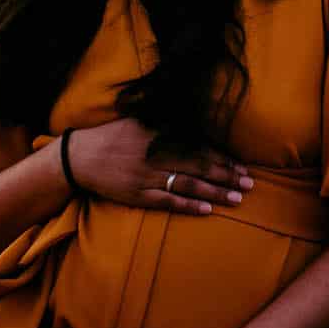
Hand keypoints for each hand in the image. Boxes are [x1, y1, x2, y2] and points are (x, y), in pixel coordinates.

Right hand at [63, 118, 250, 215]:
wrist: (79, 157)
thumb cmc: (112, 137)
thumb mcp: (139, 120)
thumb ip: (166, 121)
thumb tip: (194, 118)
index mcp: (159, 135)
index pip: (198, 147)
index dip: (222, 158)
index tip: (242, 166)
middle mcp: (156, 154)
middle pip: (199, 167)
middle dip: (227, 176)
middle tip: (249, 184)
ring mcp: (147, 177)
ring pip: (188, 185)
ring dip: (215, 192)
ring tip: (237, 199)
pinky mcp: (138, 195)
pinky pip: (168, 202)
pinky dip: (188, 205)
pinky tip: (207, 209)